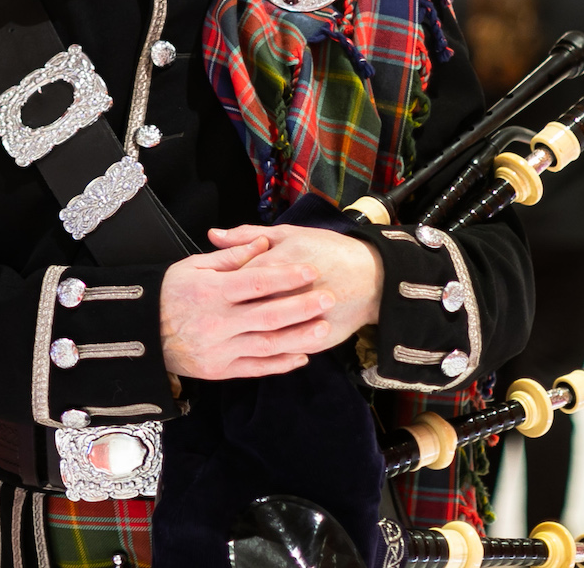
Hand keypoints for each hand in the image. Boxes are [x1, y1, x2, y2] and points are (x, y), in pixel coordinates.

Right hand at [159, 234, 337, 379]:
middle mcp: (217, 322)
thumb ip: (229, 258)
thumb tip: (261, 245)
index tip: (310, 270)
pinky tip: (301, 356)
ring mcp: (219, 348)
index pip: (257, 282)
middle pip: (269, 314)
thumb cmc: (167, 293)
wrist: (139, 332)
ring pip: (267, 344)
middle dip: (302, 306)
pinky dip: (280, 363)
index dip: (286, 276)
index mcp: (211, 292)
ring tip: (322, 328)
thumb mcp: (192, 267)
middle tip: (328, 297)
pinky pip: (255, 368)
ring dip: (298, 337)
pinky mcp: (219, 370)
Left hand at [211, 223, 383, 344]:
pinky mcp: (316, 338)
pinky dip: (268, 349)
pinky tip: (252, 346)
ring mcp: (305, 318)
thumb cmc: (328, 250)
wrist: (374, 278)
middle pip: (249, 306)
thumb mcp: (289, 234)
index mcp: (283, 262)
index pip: (241, 277)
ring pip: (265, 330)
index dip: (221, 284)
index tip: (208, 287)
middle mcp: (293, 292)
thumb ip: (248, 236)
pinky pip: (285, 348)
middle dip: (228, 312)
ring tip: (229, 330)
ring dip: (245, 332)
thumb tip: (213, 235)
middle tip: (212, 313)